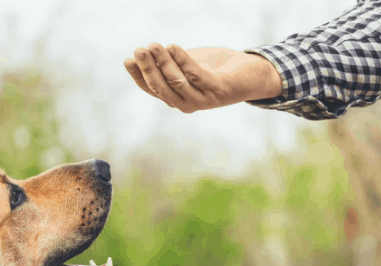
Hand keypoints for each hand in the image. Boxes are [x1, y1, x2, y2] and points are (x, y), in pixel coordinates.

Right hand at [124, 44, 282, 112]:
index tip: (128, 59)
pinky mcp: (217, 90)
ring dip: (163, 63)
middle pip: (161, 88)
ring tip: (154, 46)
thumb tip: (144, 55)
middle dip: (148, 68)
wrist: (252, 74)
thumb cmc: (217, 68)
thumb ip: (170, 64)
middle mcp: (186, 104)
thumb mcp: (189, 64)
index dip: (138, 76)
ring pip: (176, 82)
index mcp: (177, 98)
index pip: (152, 89)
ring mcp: (203, 99)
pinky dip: (182, 61)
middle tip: (138, 50)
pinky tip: (172, 47)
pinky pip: (195, 75)